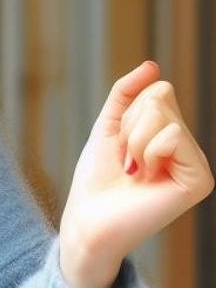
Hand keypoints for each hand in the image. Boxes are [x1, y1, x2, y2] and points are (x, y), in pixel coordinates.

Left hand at [59, 61, 213, 287]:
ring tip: (134, 172)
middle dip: (130, 128)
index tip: (121, 150)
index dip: (128, 116)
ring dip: (134, 142)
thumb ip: (126, 94)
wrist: (87, 222)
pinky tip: (145, 179)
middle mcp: (190, 149)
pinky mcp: (199, 180)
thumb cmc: (95, 181)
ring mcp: (198, 164)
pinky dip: (148, 153)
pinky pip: (173, 135)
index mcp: (172, 137)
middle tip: (126, 163)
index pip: (159, 91)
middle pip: (162, 99)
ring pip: (164, 115)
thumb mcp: (108, 128)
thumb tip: (152, 65)